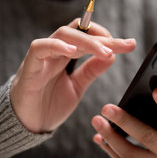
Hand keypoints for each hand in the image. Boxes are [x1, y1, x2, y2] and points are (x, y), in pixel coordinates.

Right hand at [11, 19, 135, 132]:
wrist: (27, 126)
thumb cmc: (48, 105)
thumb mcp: (77, 87)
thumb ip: (91, 71)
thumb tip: (111, 55)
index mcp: (67, 55)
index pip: (90, 37)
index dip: (109, 39)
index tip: (129, 44)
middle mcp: (55, 51)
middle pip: (80, 31)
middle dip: (104, 37)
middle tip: (124, 45)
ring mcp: (42, 57)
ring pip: (63, 34)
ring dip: (87, 41)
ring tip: (105, 51)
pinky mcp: (29, 66)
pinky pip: (40, 47)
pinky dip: (56, 46)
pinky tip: (72, 50)